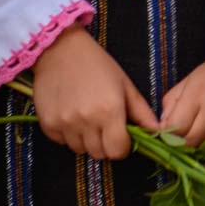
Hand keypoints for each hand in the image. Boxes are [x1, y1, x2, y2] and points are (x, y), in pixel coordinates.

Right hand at [31, 24, 158, 159]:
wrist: (61, 51)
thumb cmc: (98, 65)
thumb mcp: (125, 85)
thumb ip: (141, 112)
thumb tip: (157, 131)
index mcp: (109, 111)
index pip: (118, 151)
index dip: (123, 147)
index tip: (122, 135)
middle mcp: (86, 121)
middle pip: (99, 154)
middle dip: (106, 144)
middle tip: (106, 125)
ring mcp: (64, 124)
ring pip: (80, 150)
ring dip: (87, 140)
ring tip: (88, 117)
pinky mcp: (47, 125)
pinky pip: (62, 143)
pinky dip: (69, 135)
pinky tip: (72, 115)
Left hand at [158, 0, 204, 145]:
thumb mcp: (192, 78)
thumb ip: (173, 102)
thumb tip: (162, 128)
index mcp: (198, 95)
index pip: (174, 129)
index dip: (168, 136)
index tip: (168, 136)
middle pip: (190, 143)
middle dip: (182, 146)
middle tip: (182, 143)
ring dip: (201, 150)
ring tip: (199, 144)